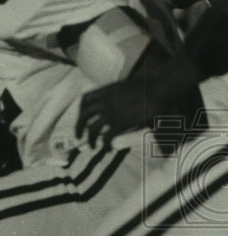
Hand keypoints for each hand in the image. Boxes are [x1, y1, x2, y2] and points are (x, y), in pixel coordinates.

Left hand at [77, 58, 204, 150]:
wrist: (157, 88)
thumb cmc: (146, 87)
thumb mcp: (124, 87)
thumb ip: (114, 95)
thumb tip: (113, 102)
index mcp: (105, 91)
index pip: (84, 100)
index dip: (80, 111)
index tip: (82, 118)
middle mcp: (104, 101)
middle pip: (83, 116)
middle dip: (78, 127)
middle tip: (79, 136)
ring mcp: (110, 112)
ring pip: (91, 128)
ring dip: (90, 139)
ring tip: (92, 146)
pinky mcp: (119, 123)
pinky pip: (106, 137)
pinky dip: (104, 144)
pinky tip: (107, 148)